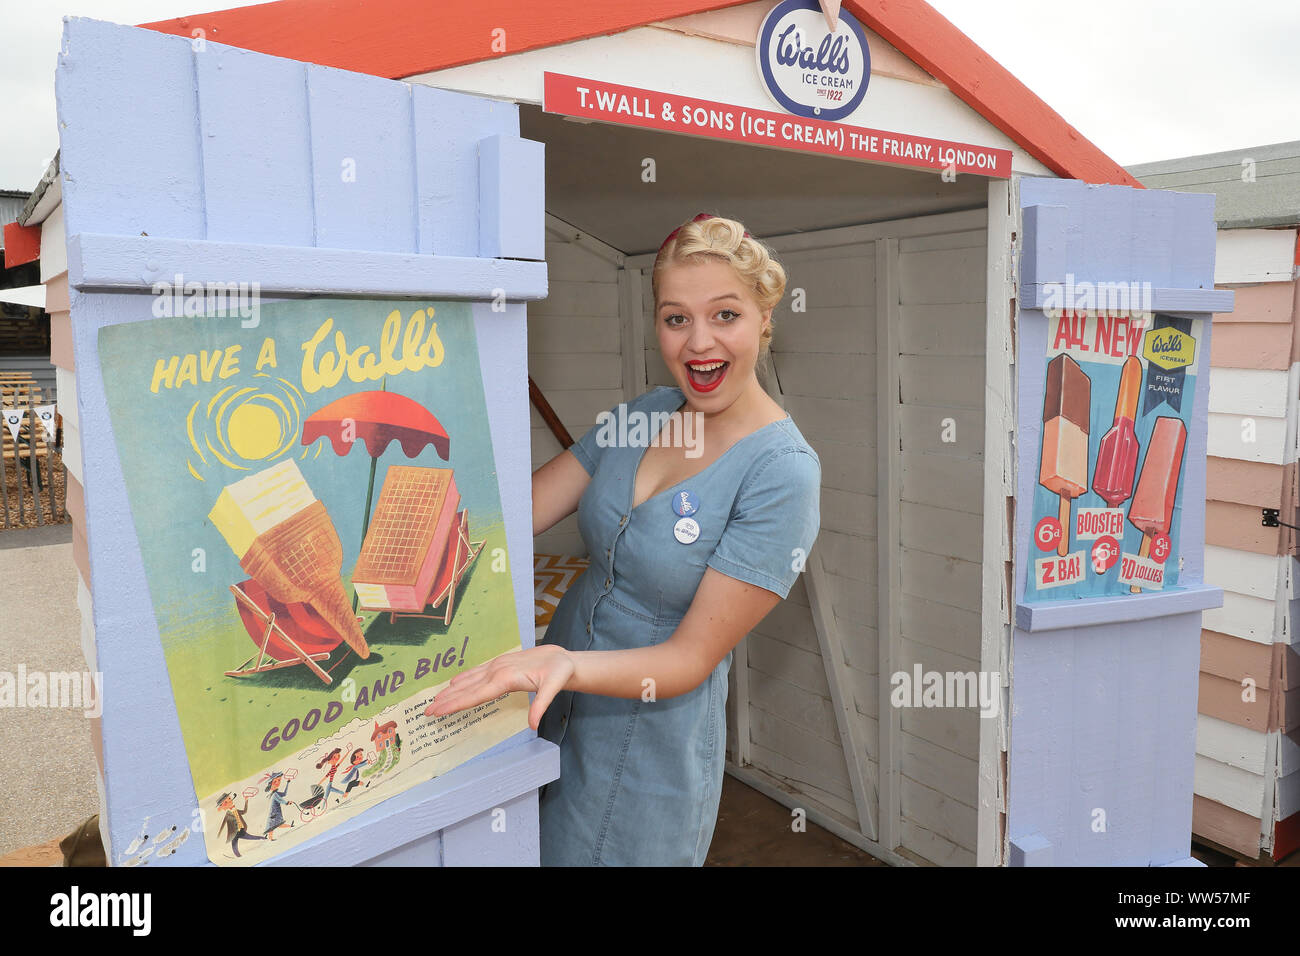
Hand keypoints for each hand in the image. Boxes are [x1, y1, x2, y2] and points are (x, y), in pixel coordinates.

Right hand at [424, 644, 574, 730]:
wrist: (564, 658)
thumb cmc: (559, 672)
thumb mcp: (554, 688)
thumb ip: (541, 705)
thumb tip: (533, 725)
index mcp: (506, 678)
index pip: (476, 694)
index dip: (456, 703)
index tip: (439, 710)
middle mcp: (498, 670)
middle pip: (468, 688)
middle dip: (446, 700)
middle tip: (427, 711)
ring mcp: (498, 665)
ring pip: (470, 679)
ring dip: (451, 690)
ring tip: (434, 700)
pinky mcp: (501, 664)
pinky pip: (477, 673)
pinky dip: (463, 679)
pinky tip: (454, 683)